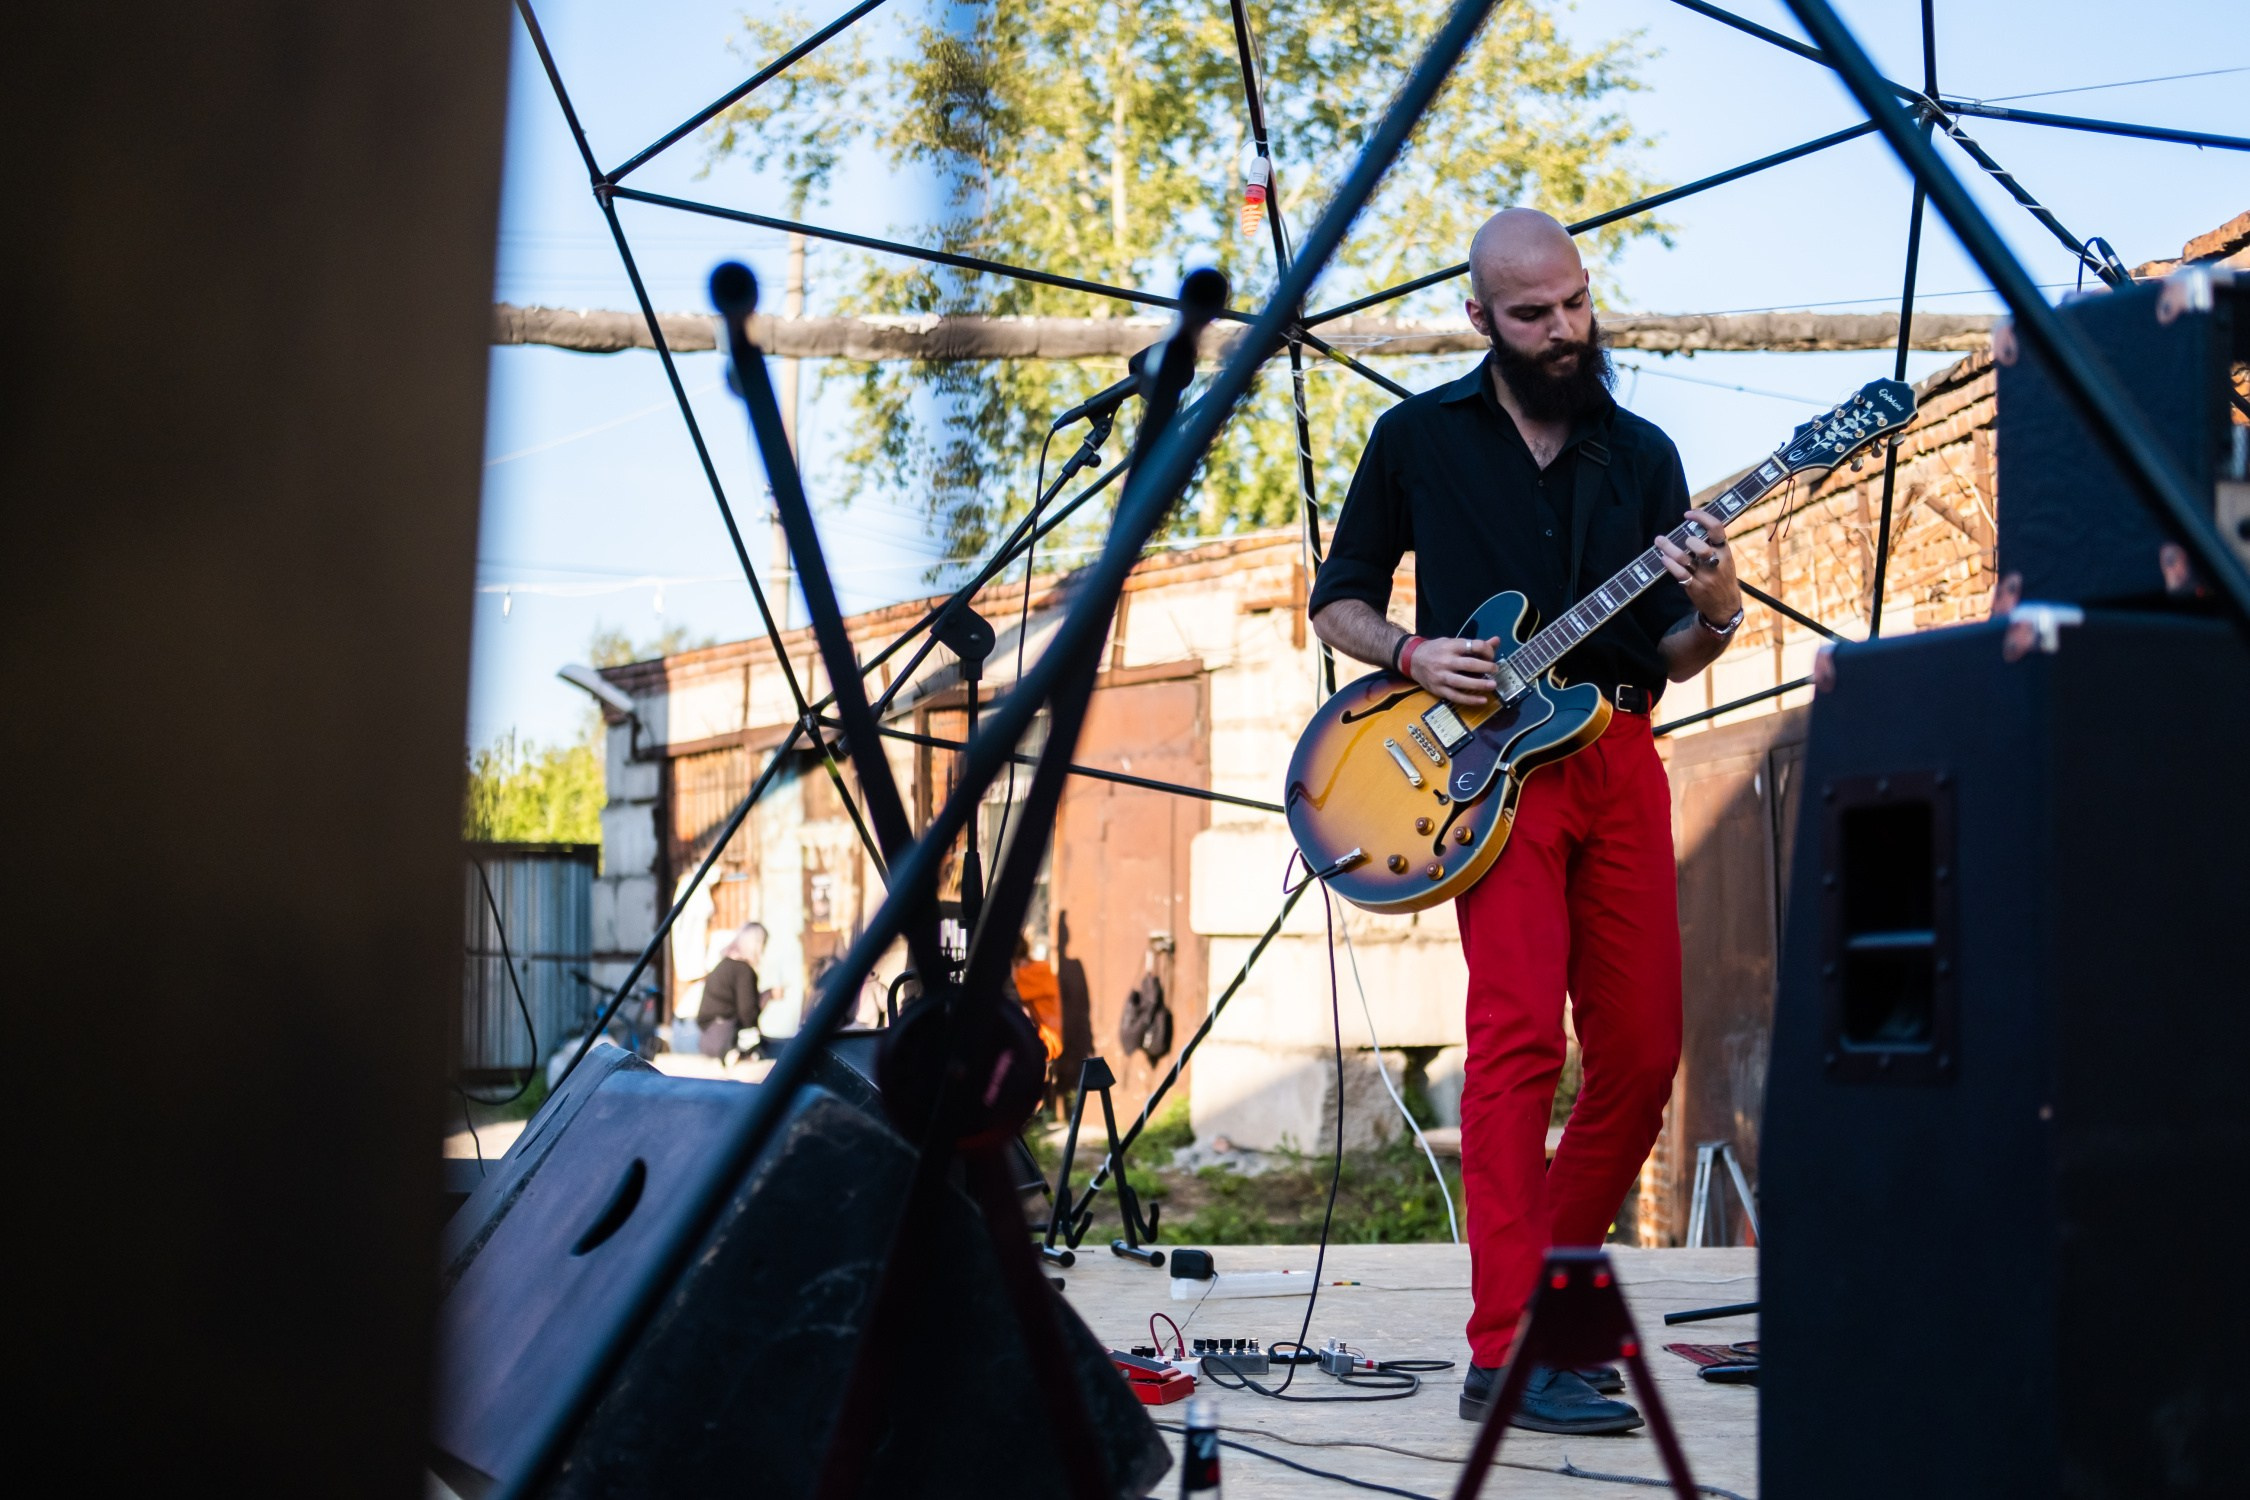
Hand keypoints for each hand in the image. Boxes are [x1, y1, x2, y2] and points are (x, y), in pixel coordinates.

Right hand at [1408, 635, 1500, 705]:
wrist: (1412, 659)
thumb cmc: (1436, 649)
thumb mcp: (1452, 642)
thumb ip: (1474, 644)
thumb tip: (1496, 641)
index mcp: (1450, 646)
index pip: (1473, 646)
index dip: (1486, 650)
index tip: (1491, 656)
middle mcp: (1445, 661)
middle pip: (1469, 664)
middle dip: (1486, 667)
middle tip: (1495, 670)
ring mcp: (1440, 676)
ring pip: (1462, 682)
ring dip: (1479, 685)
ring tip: (1493, 685)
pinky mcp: (1438, 689)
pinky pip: (1456, 696)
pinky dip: (1470, 699)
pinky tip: (1482, 700)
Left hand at [1653, 507, 1741, 626]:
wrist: (1726, 606)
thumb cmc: (1722, 577)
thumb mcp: (1726, 559)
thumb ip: (1713, 545)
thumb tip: (1692, 525)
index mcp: (1725, 552)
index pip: (1717, 528)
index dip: (1702, 517)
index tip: (1687, 514)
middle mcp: (1717, 563)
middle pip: (1700, 546)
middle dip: (1687, 539)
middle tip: (1681, 538)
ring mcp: (1705, 577)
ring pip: (1684, 558)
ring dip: (1669, 548)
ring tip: (1659, 541)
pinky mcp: (1695, 588)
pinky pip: (1679, 573)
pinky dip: (1669, 564)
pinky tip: (1663, 558)